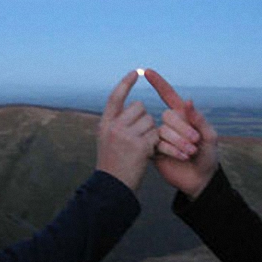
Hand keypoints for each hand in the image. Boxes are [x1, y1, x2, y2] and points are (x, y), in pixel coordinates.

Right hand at [97, 71, 158, 191]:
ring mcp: (125, 135)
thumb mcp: (108, 141)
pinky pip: (155, 135)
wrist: (112, 189)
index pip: (115, 97)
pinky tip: (146, 155)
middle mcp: (113, 126)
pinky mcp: (138, 145)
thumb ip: (117, 124)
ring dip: (151, 133)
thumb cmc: (112, 167)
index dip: (125, 84)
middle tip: (137, 139)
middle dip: (144, 119)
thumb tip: (133, 108)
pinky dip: (156, 144)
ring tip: (140, 149)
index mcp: (105, 124)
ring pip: (149, 120)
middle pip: (139, 107)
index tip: (135, 71)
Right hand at [144, 69, 218, 198]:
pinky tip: (181, 157)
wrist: (200, 180)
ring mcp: (161, 136)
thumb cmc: (208, 157)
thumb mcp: (210, 137)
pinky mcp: (155, 150)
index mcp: (183, 116)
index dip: (158, 83)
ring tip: (190, 153)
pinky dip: (170, 150)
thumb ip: (199, 119)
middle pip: (167, 115)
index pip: (168, 96)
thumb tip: (188, 101)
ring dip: (178, 142)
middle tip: (195, 143)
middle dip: (182, 129)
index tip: (147, 71)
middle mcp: (170, 124)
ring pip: (162, 130)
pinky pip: (156, 144)